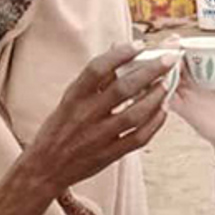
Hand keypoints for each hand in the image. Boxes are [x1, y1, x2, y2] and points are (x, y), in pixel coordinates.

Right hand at [27, 43, 174, 190]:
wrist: (44, 169)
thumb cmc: (59, 129)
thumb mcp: (70, 99)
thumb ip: (96, 77)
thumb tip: (118, 46)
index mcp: (73, 98)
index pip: (96, 69)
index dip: (119, 54)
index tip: (140, 45)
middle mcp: (85, 115)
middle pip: (122, 89)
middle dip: (150, 71)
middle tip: (169, 59)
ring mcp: (98, 137)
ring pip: (134, 115)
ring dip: (155, 98)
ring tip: (168, 84)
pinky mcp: (109, 155)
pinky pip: (138, 138)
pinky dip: (154, 123)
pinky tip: (163, 111)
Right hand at [168, 36, 214, 199]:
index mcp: (202, 69)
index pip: (185, 52)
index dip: (178, 44)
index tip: (177, 39)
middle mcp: (190, 80)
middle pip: (170, 62)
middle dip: (166, 52)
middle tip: (172, 47)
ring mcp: (184, 93)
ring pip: (165, 77)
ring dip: (163, 68)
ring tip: (170, 62)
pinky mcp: (182, 108)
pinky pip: (166, 98)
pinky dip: (163, 90)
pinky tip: (166, 83)